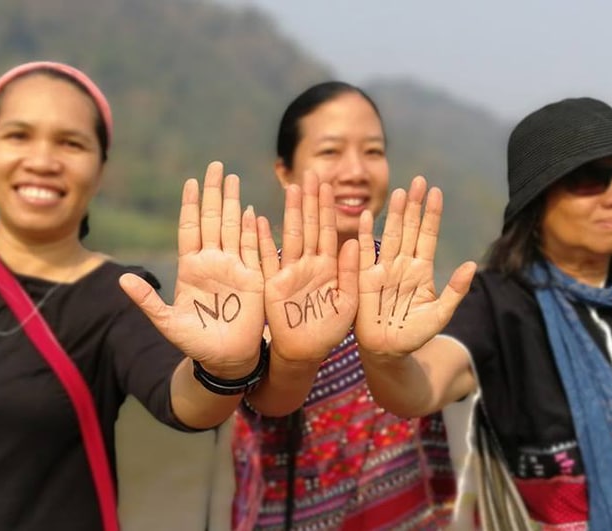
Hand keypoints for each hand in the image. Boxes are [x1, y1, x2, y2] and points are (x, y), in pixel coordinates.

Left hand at [119, 162, 265, 378]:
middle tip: (216, 166)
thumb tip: (120, 279)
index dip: (191, 205)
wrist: (224, 359)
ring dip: (233, 202)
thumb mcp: (166, 321)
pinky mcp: (254, 278)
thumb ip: (146, 299)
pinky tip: (252, 211)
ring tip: (233, 178)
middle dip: (215, 192)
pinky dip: (253, 230)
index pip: (190, 228)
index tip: (191, 181)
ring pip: (234, 227)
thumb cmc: (194, 342)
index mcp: (191, 267)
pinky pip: (254, 249)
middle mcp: (213, 261)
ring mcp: (235, 267)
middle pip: (214, 219)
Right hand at [261, 170, 358, 362]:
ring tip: (292, 187)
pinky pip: (265, 259)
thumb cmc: (330, 331)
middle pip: (310, 226)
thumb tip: (354, 242)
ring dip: (291, 212)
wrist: (306, 353)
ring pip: (291, 236)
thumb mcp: (348, 303)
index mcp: (329, 267)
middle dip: (310, 200)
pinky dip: (259, 241)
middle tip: (310, 173)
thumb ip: (351, 273)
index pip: (329, 231)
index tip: (328, 183)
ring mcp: (290, 272)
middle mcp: (309, 264)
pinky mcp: (273, 285)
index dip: (329, 208)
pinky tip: (257, 219)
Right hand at [354, 176, 475, 356]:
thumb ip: (455, 290)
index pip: (427, 235)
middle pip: (409, 228)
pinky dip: (364, 235)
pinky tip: (364, 216)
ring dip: (393, 214)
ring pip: (390, 234)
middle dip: (414, 205)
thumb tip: (473, 265)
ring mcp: (383, 268)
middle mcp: (403, 263)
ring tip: (399, 192)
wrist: (389, 351)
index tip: (437, 192)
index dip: (431, 214)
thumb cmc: (415, 333)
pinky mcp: (364, 278)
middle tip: (419, 180)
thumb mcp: (440, 314)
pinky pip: (364, 253)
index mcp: (421, 269)